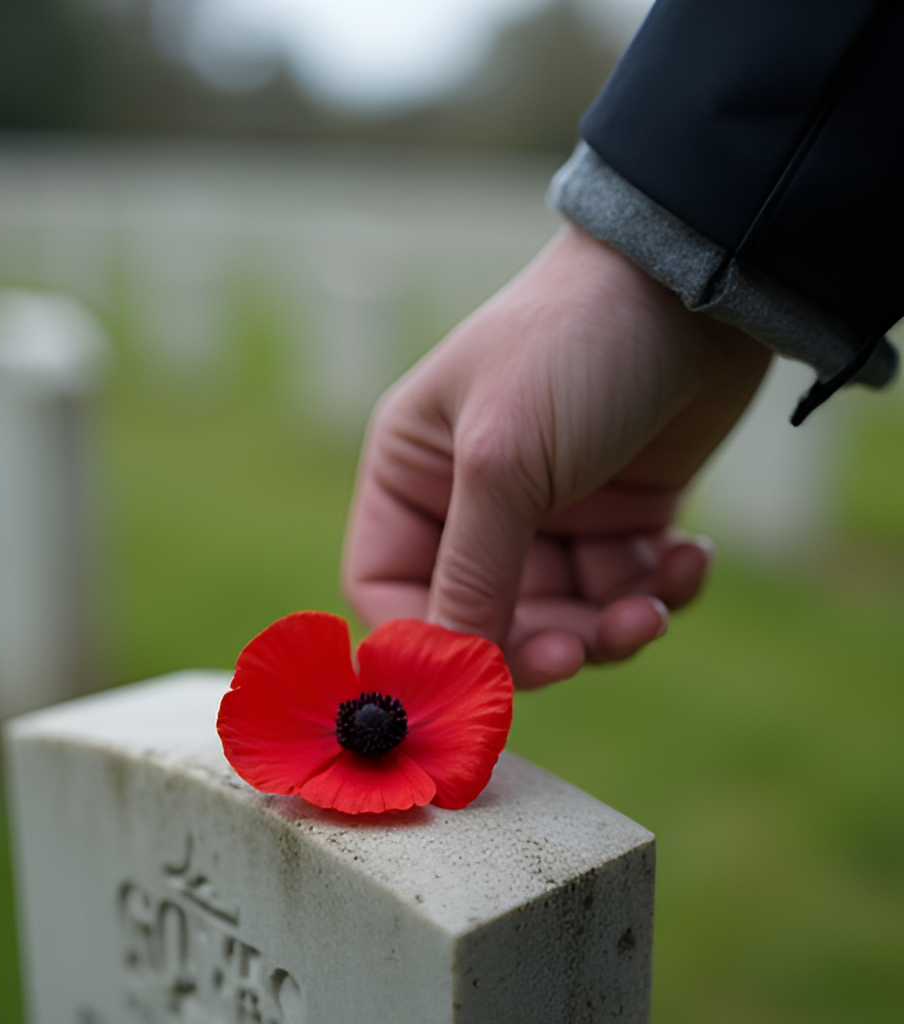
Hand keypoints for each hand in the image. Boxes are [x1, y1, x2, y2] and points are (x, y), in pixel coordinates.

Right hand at [342, 225, 770, 687]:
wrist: (694, 284)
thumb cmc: (571, 347)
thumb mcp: (503, 458)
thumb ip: (470, 571)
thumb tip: (450, 672)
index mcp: (414, 476)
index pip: (391, 592)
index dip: (428, 648)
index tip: (480, 686)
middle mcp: (473, 502)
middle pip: (485, 621)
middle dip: (540, 646)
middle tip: (586, 648)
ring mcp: (550, 514)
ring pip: (563, 619)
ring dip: (611, 627)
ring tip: (656, 598)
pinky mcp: (619, 517)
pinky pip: (625, 591)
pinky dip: (659, 590)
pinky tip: (688, 555)